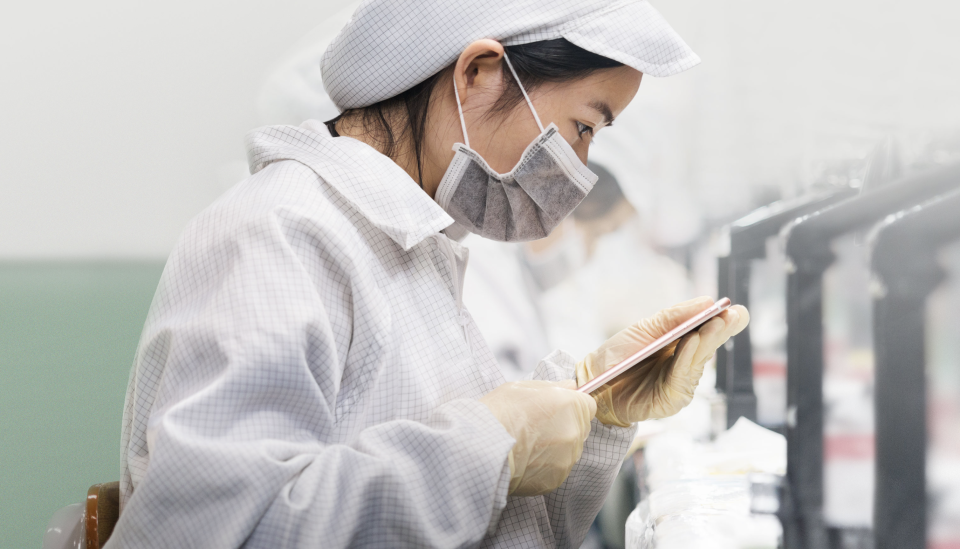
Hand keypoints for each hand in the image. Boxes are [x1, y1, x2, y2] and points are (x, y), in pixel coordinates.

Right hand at [479, 380, 596, 495]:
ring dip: (557, 447)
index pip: (588, 405)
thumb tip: (570, 386)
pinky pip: (558, 469)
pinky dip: (547, 466)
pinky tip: (527, 460)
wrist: (482, 449)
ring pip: (570, 450)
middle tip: (537, 427)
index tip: (558, 409)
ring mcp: (568, 458)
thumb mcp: (522, 388)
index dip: (572, 406)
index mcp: (571, 406)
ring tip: (529, 445)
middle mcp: (575, 432)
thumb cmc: (499, 413)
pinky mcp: (558, 479)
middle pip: (580, 428)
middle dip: (565, 426)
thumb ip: (553, 387)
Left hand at [576, 297, 748, 426]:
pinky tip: (692, 341)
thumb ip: (673, 317)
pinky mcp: (672, 400)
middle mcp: (687, 365)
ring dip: (707, 341)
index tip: (734, 309)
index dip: (724, 322)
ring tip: (713, 324)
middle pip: (709, 346)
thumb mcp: (645, 329)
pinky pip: (681, 377)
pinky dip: (686, 358)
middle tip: (732, 315)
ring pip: (698, 360)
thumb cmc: (620, 355)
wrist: (594, 380)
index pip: (710, 333)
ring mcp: (681, 383)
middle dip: (721, 330)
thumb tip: (706, 301)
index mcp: (684, 346)